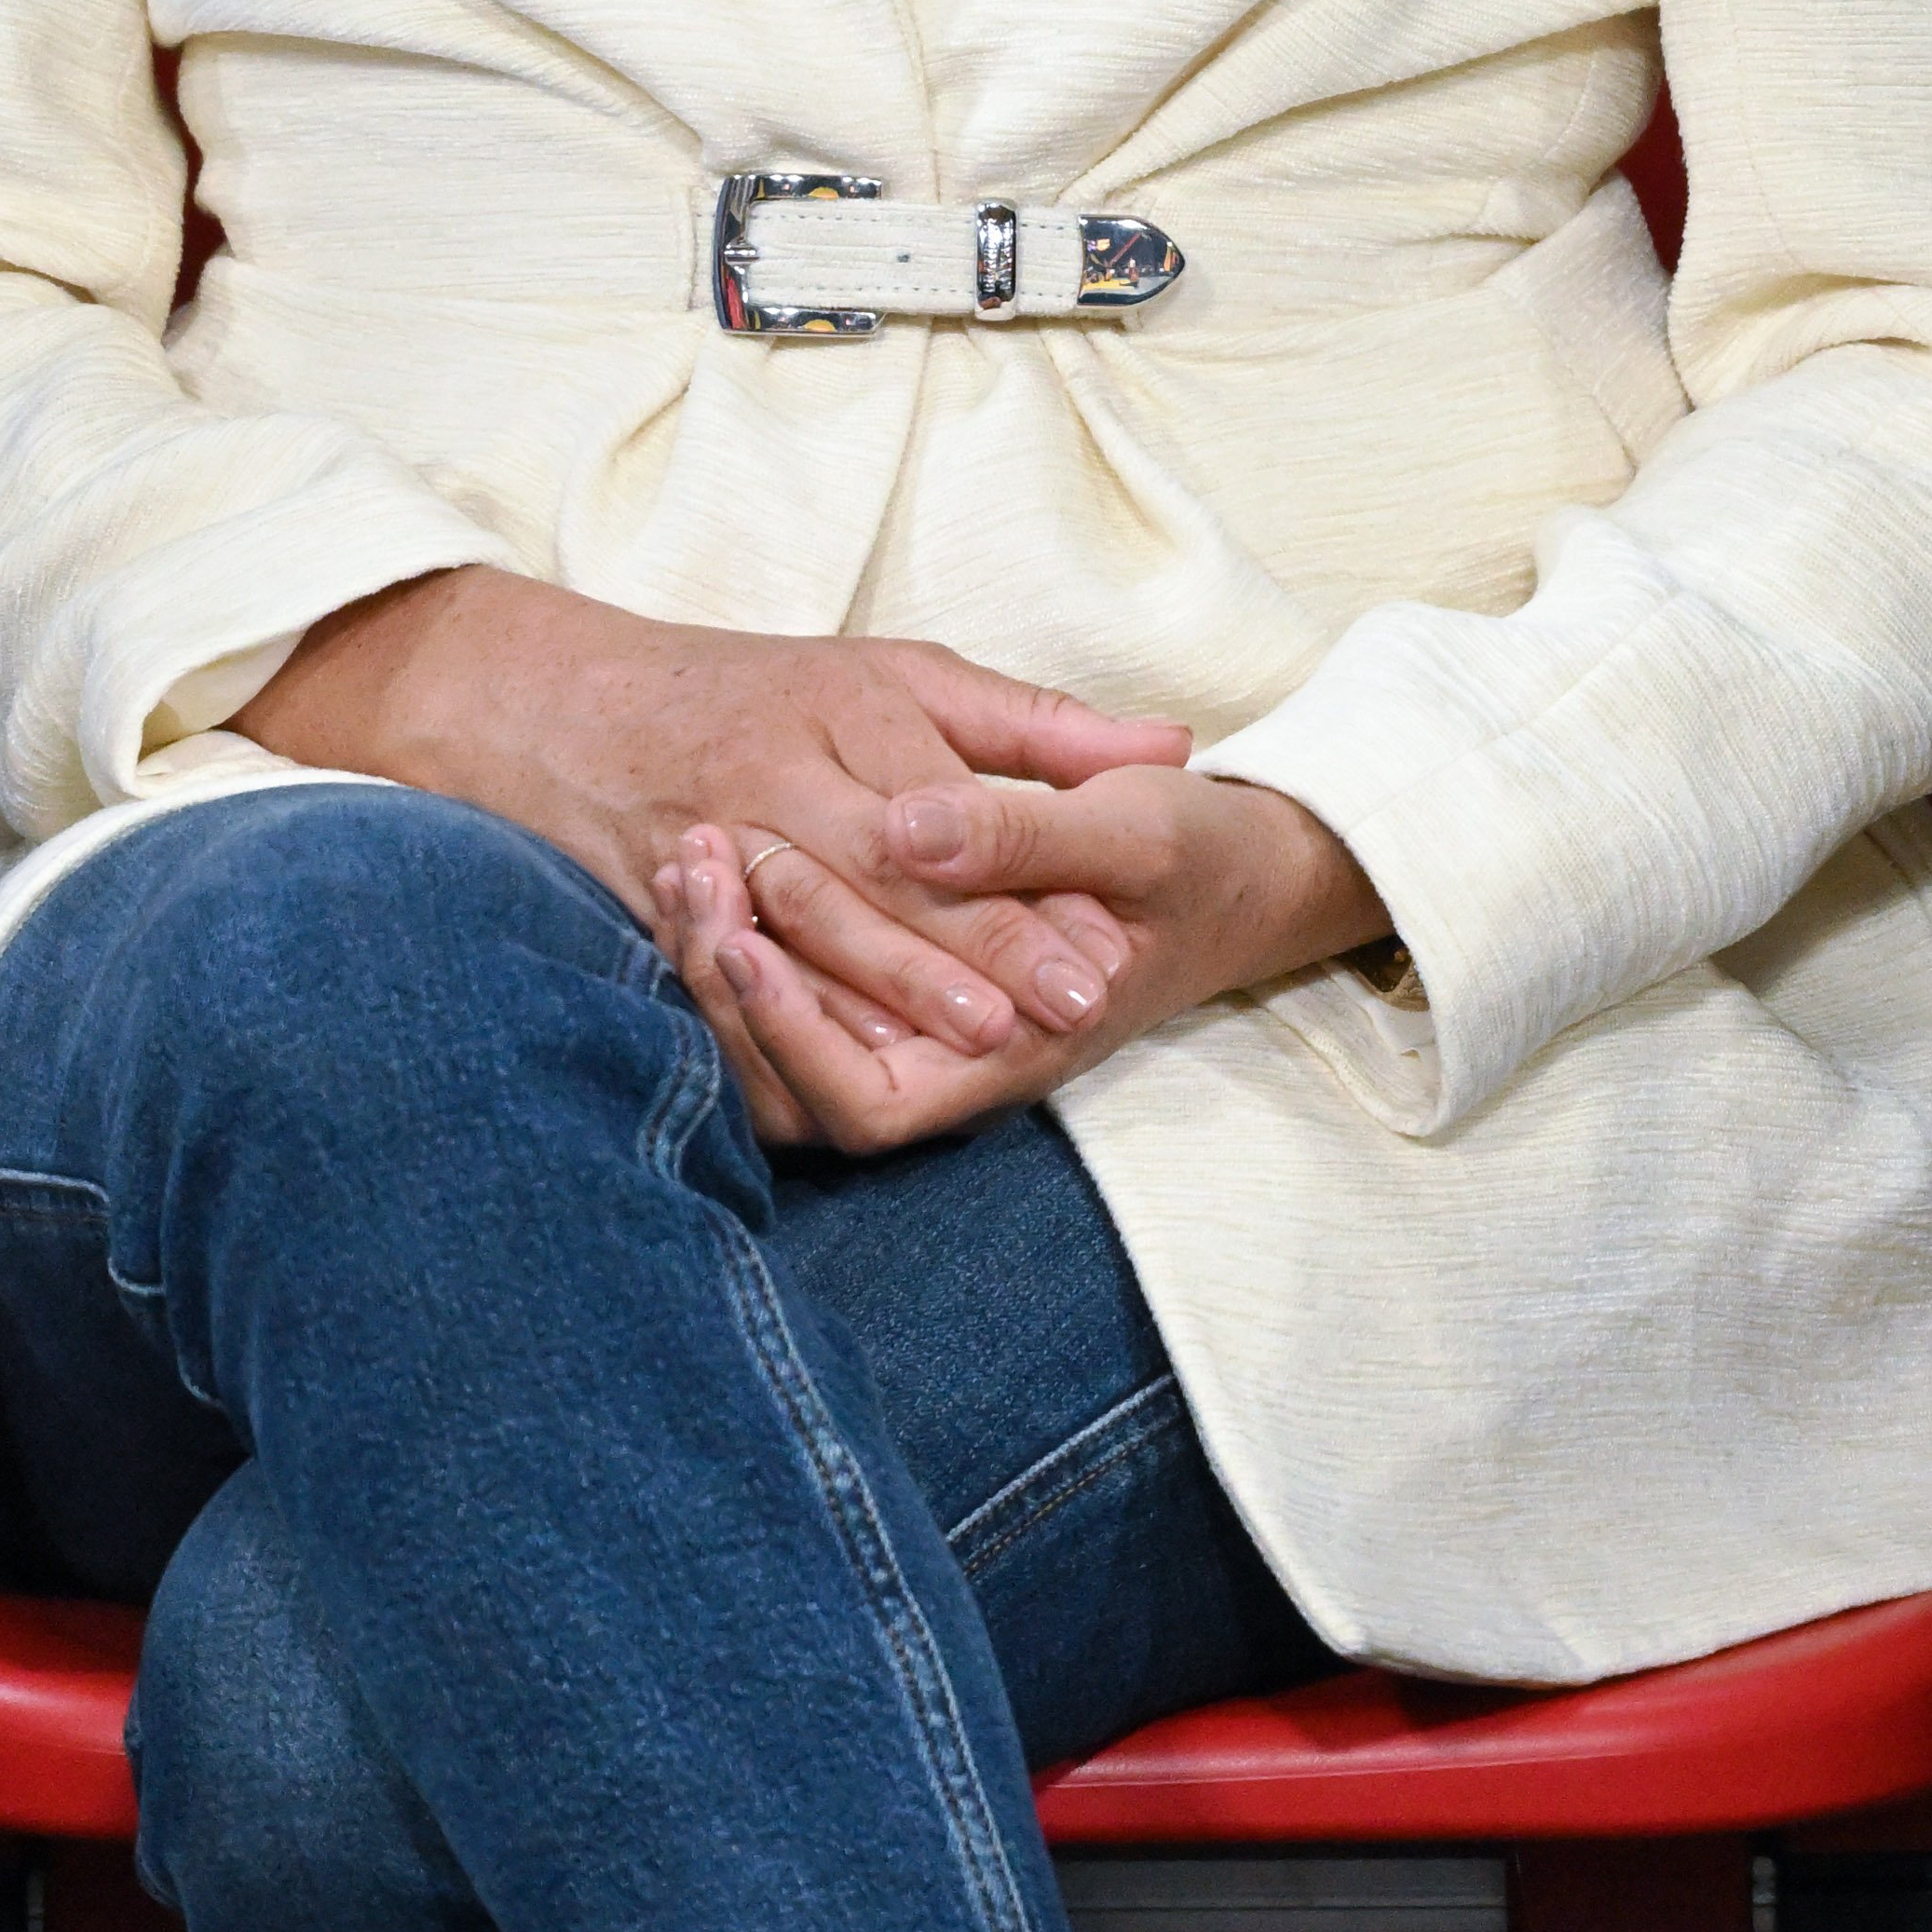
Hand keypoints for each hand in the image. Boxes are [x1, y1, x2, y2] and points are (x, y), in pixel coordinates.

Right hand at [232, 568, 1191, 1063]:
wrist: (577, 705)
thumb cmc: (776, 690)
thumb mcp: (911, 676)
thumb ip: (1036, 723)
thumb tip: (1175, 745)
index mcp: (843, 712)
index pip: (946, 816)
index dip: (1022, 891)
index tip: (1100, 952)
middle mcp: (777, 777)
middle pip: (887, 878)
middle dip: (974, 954)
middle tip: (1066, 1015)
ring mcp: (713, 842)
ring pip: (815, 933)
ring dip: (896, 997)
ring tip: (985, 1049)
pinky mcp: (671, 906)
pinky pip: (744, 981)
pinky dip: (806, 1025)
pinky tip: (868, 1065)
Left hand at [662, 761, 1385, 1153]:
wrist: (1243, 865)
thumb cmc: (1193, 853)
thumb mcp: (1128, 828)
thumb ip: (1018, 834)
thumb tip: (904, 829)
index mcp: (1018, 1047)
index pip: (867, 1103)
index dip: (791, 1033)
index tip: (741, 934)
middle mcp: (962, 1061)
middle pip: (802, 1090)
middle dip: (730, 991)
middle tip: (692, 868)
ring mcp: (933, 1028)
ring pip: (788, 1053)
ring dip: (725, 968)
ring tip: (688, 863)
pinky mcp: (912, 983)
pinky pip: (807, 999)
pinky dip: (752, 945)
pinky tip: (717, 869)